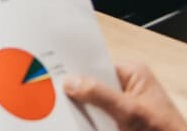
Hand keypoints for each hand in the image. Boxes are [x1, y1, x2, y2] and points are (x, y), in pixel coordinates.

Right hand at [64, 62, 186, 130]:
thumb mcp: (129, 111)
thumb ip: (99, 95)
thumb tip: (71, 81)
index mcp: (133, 73)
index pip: (96, 65)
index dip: (76, 70)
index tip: (54, 74)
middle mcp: (127, 86)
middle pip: (92, 85)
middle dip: (76, 93)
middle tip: (54, 96)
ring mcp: (123, 105)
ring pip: (93, 104)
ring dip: (82, 110)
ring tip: (62, 111)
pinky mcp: (121, 121)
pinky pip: (98, 118)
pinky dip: (89, 121)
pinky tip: (77, 122)